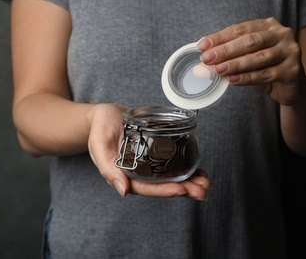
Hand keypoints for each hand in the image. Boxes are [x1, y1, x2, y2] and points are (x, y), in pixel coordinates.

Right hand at [87, 103, 210, 199]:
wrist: (105, 116)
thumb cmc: (100, 128)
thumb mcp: (99, 144)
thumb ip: (108, 167)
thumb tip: (123, 191)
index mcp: (124, 176)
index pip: (146, 188)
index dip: (164, 190)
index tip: (182, 190)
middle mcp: (138, 173)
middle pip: (162, 185)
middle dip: (184, 189)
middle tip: (203, 190)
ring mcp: (147, 164)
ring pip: (170, 177)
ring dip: (189, 181)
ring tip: (206, 181)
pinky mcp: (154, 154)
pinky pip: (171, 164)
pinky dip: (186, 168)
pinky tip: (199, 170)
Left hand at [197, 17, 305, 105]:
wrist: (292, 87)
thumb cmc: (267, 69)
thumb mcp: (248, 59)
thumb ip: (231, 57)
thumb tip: (206, 62)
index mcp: (269, 26)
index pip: (241, 29)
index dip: (220, 37)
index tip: (202, 46)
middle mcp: (282, 35)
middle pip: (250, 41)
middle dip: (225, 50)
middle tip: (207, 58)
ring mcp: (290, 51)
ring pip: (258, 58)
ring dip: (235, 64)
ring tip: (218, 70)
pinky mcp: (293, 71)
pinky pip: (266, 75)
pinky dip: (247, 78)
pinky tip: (233, 80)